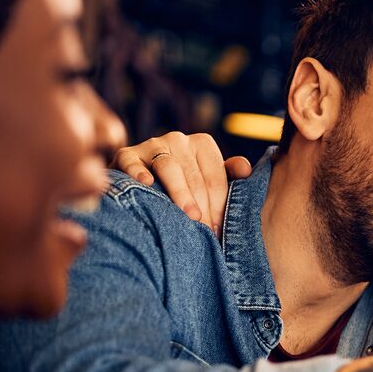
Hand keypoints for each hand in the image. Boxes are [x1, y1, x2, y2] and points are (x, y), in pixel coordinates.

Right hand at [113, 131, 250, 231]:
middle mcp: (178, 139)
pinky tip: (146, 184)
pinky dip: (138, 172)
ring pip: (169, 167)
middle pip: (195, 176)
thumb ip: (229, 174)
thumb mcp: (209, 178)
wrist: (142, 182)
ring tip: (190, 215)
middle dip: (203, 206)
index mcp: (202, 144)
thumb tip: (245, 170)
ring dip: (181, 193)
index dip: (220, 205)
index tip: (219, 230)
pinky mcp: (127, 154)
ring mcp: (152, 145)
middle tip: (207, 232)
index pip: (216, 177)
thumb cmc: (184, 185)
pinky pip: (132, 161)